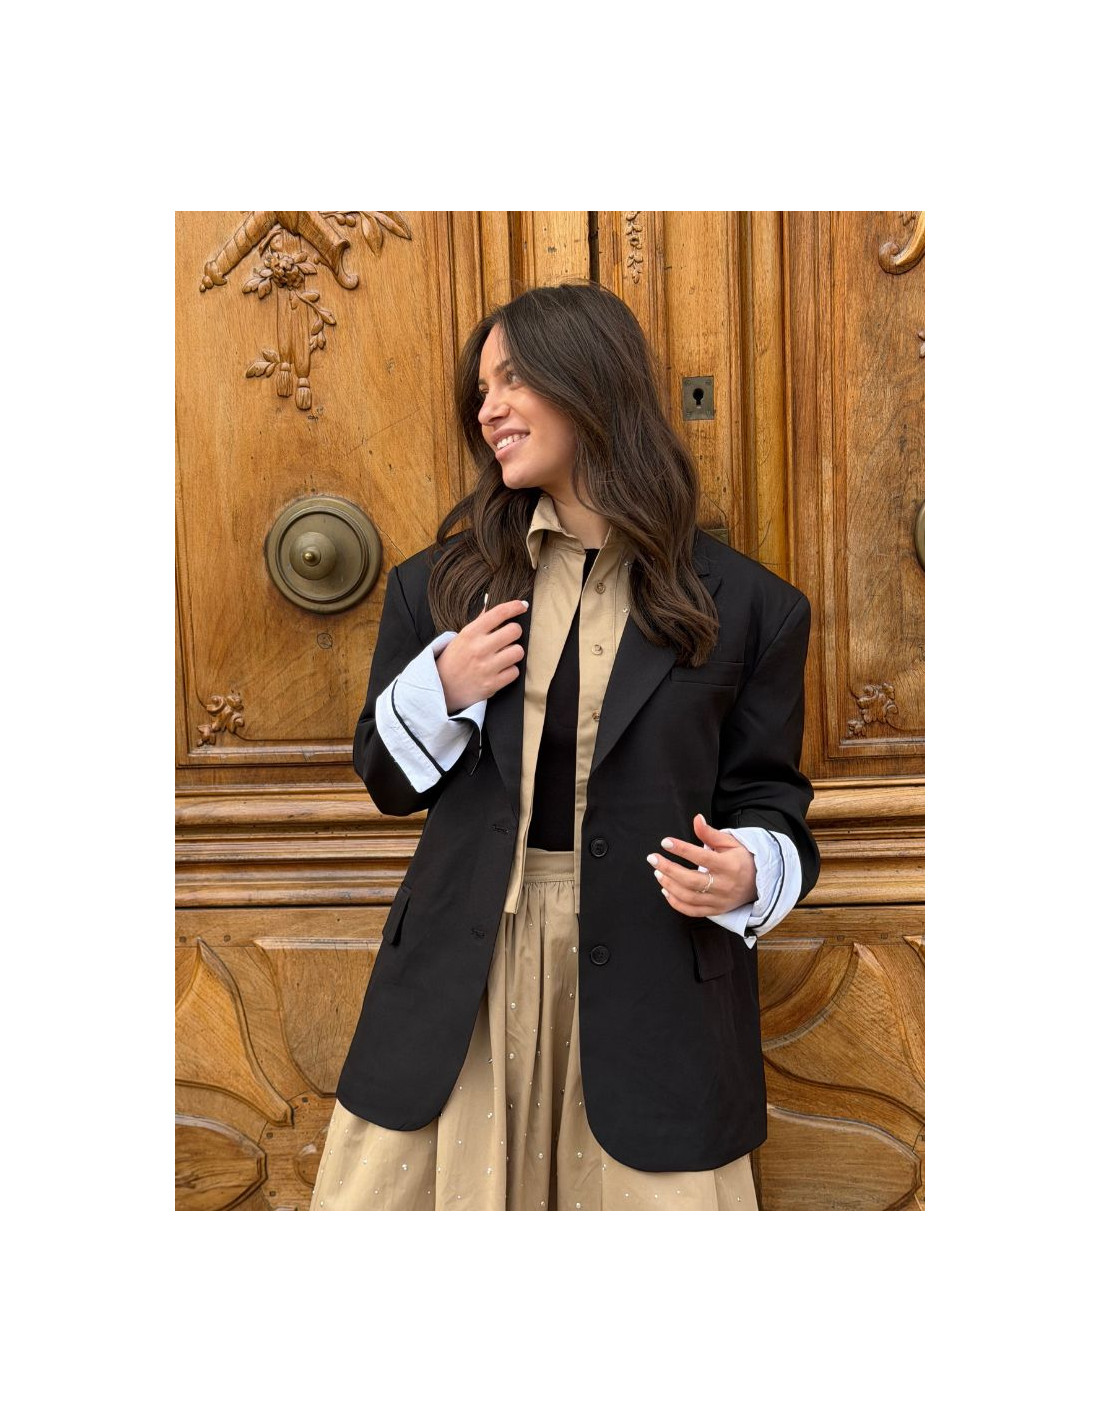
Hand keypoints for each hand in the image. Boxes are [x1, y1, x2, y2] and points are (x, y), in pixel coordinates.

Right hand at [435, 598, 527, 712]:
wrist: (442, 688)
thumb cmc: (454, 659)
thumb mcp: (462, 637)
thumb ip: (479, 622)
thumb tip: (491, 604)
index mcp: (470, 633)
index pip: (498, 613)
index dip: (515, 606)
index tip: (522, 605)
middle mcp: (479, 649)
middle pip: (514, 631)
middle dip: (514, 632)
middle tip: (508, 637)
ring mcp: (486, 668)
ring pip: (518, 651)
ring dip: (514, 652)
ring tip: (504, 655)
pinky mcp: (492, 684)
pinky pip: (515, 671)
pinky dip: (510, 671)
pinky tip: (501, 670)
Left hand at [647, 812, 757, 916]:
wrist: (759, 883)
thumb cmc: (742, 859)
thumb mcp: (730, 843)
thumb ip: (710, 833)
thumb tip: (696, 819)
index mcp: (729, 866)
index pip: (702, 857)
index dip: (682, 849)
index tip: (665, 842)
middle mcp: (724, 885)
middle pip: (691, 880)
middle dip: (668, 869)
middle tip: (653, 858)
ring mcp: (719, 900)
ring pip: (689, 897)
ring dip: (669, 885)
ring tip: (658, 872)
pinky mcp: (715, 910)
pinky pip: (692, 911)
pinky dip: (676, 903)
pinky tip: (665, 890)